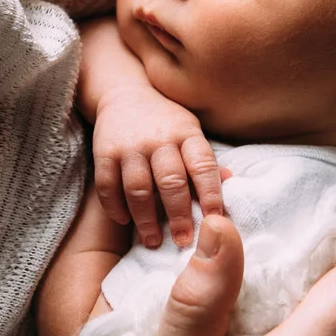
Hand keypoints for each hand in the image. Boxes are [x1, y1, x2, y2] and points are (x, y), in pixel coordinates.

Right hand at [91, 84, 227, 248]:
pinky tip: (124, 222)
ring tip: (153, 241)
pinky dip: (115, 207)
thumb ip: (205, 161)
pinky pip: (108, 186)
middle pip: (170, 181)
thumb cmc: (166, 122)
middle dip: (178, 215)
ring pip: (138, 188)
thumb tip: (231, 184)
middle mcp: (159, 139)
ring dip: (146, 219)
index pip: (203, 166)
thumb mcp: (191, 132)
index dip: (211, 194)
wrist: (125, 94)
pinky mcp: (104, 152)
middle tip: (184, 241)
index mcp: (186, 134)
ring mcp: (130, 146)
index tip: (215, 221)